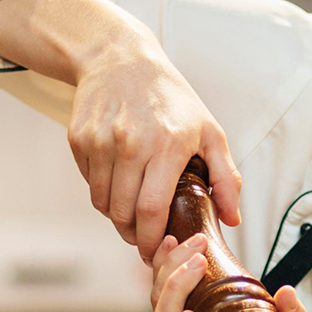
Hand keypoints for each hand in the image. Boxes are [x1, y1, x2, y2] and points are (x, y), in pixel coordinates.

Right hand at [67, 42, 242, 263]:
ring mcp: (100, 141)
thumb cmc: (171, 98)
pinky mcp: (79, 138)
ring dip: (116, 217)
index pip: (152, 210)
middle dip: (133, 235)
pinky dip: (101, 191)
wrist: (121, 59)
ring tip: (131, 215)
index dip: (151, 239)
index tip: (155, 252)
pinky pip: (88, 182)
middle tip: (143, 239)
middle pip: (123, 212)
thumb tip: (233, 219)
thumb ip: (226, 177)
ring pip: (102, 202)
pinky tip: (118, 183)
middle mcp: (130, 143)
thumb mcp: (209, 130)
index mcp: (166, 145)